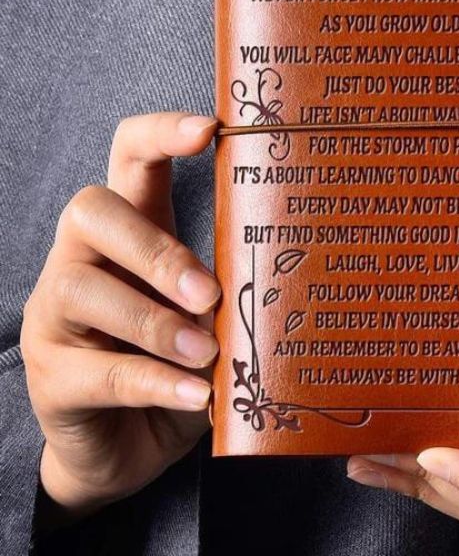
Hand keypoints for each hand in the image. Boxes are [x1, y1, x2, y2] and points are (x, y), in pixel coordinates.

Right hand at [21, 112, 219, 526]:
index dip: (159, 133)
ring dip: (155, 321)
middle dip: (154, 247)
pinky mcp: (51, 378)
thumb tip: (291, 262)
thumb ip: (230, 281)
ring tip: (207, 351)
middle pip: (90, 210)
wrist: (129, 445)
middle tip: (208, 292)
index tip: (209, 130)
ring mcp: (54, 317)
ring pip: (83, 289)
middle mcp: (80, 259)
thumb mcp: (208, 312)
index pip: (127, 156)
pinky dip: (155, 381)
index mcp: (127, 232)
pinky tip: (198, 394)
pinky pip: (98, 372)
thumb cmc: (179, 361)